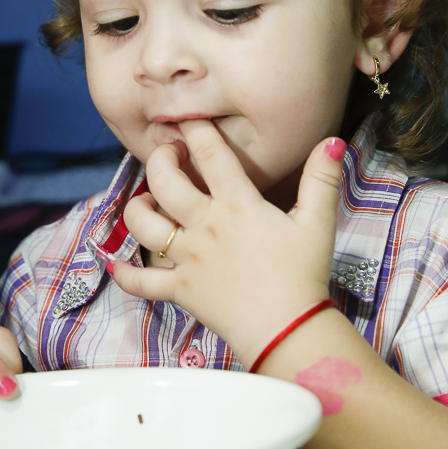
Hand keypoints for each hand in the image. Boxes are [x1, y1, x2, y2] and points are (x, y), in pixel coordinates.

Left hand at [111, 121, 344, 364]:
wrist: (288, 329)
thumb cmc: (304, 275)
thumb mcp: (318, 223)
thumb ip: (322, 180)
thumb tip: (332, 142)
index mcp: (237, 205)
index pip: (210, 154)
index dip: (196, 129)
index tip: (189, 119)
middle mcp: (205, 226)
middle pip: (165, 182)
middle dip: (160, 159)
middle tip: (168, 154)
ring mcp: (188, 259)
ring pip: (144, 226)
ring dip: (137, 208)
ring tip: (145, 200)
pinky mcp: (180, 290)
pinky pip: (142, 282)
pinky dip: (125, 275)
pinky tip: (115, 265)